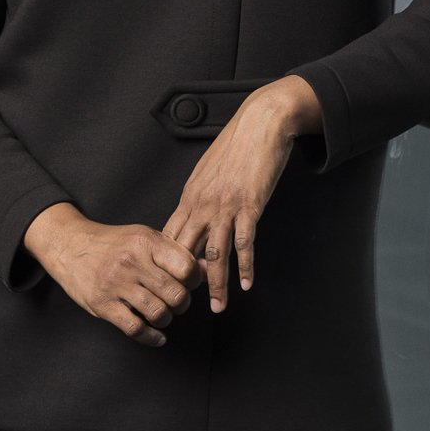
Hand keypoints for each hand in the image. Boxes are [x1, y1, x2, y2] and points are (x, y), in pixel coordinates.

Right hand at [23, 202, 201, 346]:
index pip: (186, 266)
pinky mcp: (102, 304)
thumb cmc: (113, 243)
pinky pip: (135, 328)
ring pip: (157, 313)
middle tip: (178, 303)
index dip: (194, 280)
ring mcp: (116, 284)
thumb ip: (174, 252)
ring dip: (166, 319)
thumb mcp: (145, 237)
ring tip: (164, 315)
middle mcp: (132, 262)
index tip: (189, 284)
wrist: (70, 245)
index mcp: (146, 241)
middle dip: (182, 304)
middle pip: (175, 293)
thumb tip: (207, 269)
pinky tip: (156, 336)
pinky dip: (151, 337)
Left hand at [161, 75, 321, 312]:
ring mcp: (226, 205)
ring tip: (217, 308)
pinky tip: (246, 284)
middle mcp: (202, 203)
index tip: (170, 285)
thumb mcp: (209, 170)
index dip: (168, 264)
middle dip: (185, 282)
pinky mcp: (250, 205)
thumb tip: (195, 215)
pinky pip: (244, 242)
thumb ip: (201, 195)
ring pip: (214, 254)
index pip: (171, 237)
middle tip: (187, 306)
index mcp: (190, 196)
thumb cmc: (237, 144)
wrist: (261, 122)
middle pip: (186, 251)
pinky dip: (245, 267)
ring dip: (216, 284)